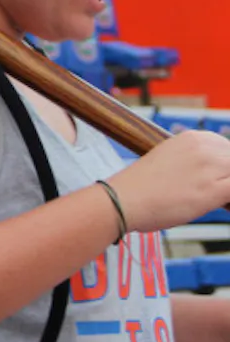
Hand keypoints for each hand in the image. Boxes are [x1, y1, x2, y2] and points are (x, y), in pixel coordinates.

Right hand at [110, 130, 229, 233]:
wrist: (123, 200)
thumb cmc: (139, 188)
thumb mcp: (165, 159)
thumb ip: (191, 161)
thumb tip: (209, 175)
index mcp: (191, 138)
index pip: (226, 148)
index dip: (223, 165)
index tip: (217, 176)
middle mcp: (203, 148)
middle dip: (225, 176)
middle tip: (214, 189)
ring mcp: (210, 168)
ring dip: (226, 186)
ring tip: (214, 197)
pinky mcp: (213, 190)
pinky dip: (229, 199)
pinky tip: (221, 204)